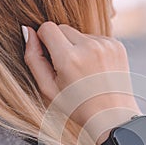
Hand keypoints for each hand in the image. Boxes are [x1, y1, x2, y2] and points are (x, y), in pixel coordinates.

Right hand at [22, 22, 141, 144]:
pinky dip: (93, 50)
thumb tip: (28, 30)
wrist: (112, 116)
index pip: (47, 28)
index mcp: (70, 58)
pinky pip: (96, 39)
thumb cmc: (78, 106)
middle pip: (63, 28)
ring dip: (78, 48)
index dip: (44, 41)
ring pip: (80, 34)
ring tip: (85, 72)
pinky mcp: (117, 46)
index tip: (50, 57)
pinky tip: (96, 69)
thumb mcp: (48, 89)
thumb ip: (33, 58)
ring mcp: (106, 45)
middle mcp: (89, 47)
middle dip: (61, 45)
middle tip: (68, 69)